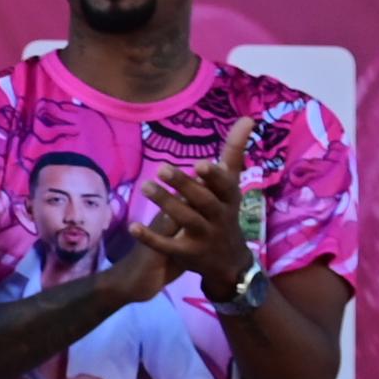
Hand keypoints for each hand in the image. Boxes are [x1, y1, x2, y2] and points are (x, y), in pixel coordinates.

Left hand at [128, 130, 254, 298]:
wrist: (228, 260)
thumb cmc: (224, 210)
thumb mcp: (231, 185)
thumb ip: (234, 152)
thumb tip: (247, 117)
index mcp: (229, 199)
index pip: (224, 186)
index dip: (213, 176)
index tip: (199, 164)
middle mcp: (219, 217)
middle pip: (203, 201)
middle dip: (184, 185)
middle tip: (161, 168)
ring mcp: (203, 237)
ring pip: (185, 220)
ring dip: (166, 203)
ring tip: (145, 186)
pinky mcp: (186, 254)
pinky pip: (166, 245)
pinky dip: (149, 237)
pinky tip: (132, 226)